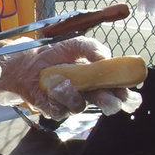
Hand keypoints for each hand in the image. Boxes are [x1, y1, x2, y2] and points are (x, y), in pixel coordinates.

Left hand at [0, 36, 141, 120]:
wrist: (27, 62)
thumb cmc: (53, 53)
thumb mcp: (76, 44)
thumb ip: (94, 48)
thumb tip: (106, 57)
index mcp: (99, 79)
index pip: (119, 90)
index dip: (126, 93)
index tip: (127, 91)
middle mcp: (88, 93)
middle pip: (106, 104)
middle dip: (109, 102)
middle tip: (109, 98)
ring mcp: (72, 103)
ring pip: (81, 106)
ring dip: (74, 94)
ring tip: (63, 79)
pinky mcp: (55, 110)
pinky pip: (61, 110)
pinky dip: (57, 97)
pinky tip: (52, 86)